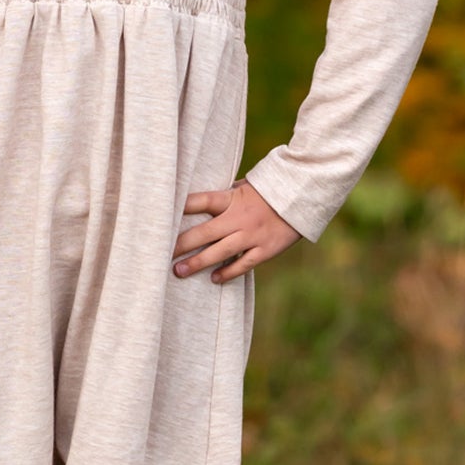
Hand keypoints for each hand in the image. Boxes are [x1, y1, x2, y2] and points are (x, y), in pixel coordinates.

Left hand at [172, 178, 299, 282]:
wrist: (303, 196)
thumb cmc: (268, 190)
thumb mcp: (244, 185)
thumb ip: (224, 195)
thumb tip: (199, 203)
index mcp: (232, 198)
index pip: (200, 201)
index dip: (180, 208)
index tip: (160, 217)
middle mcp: (240, 218)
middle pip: (204, 232)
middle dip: (180, 244)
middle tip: (160, 255)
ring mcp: (253, 235)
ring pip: (220, 252)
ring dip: (197, 263)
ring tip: (178, 271)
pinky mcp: (266, 249)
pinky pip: (243, 265)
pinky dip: (228, 273)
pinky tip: (213, 279)